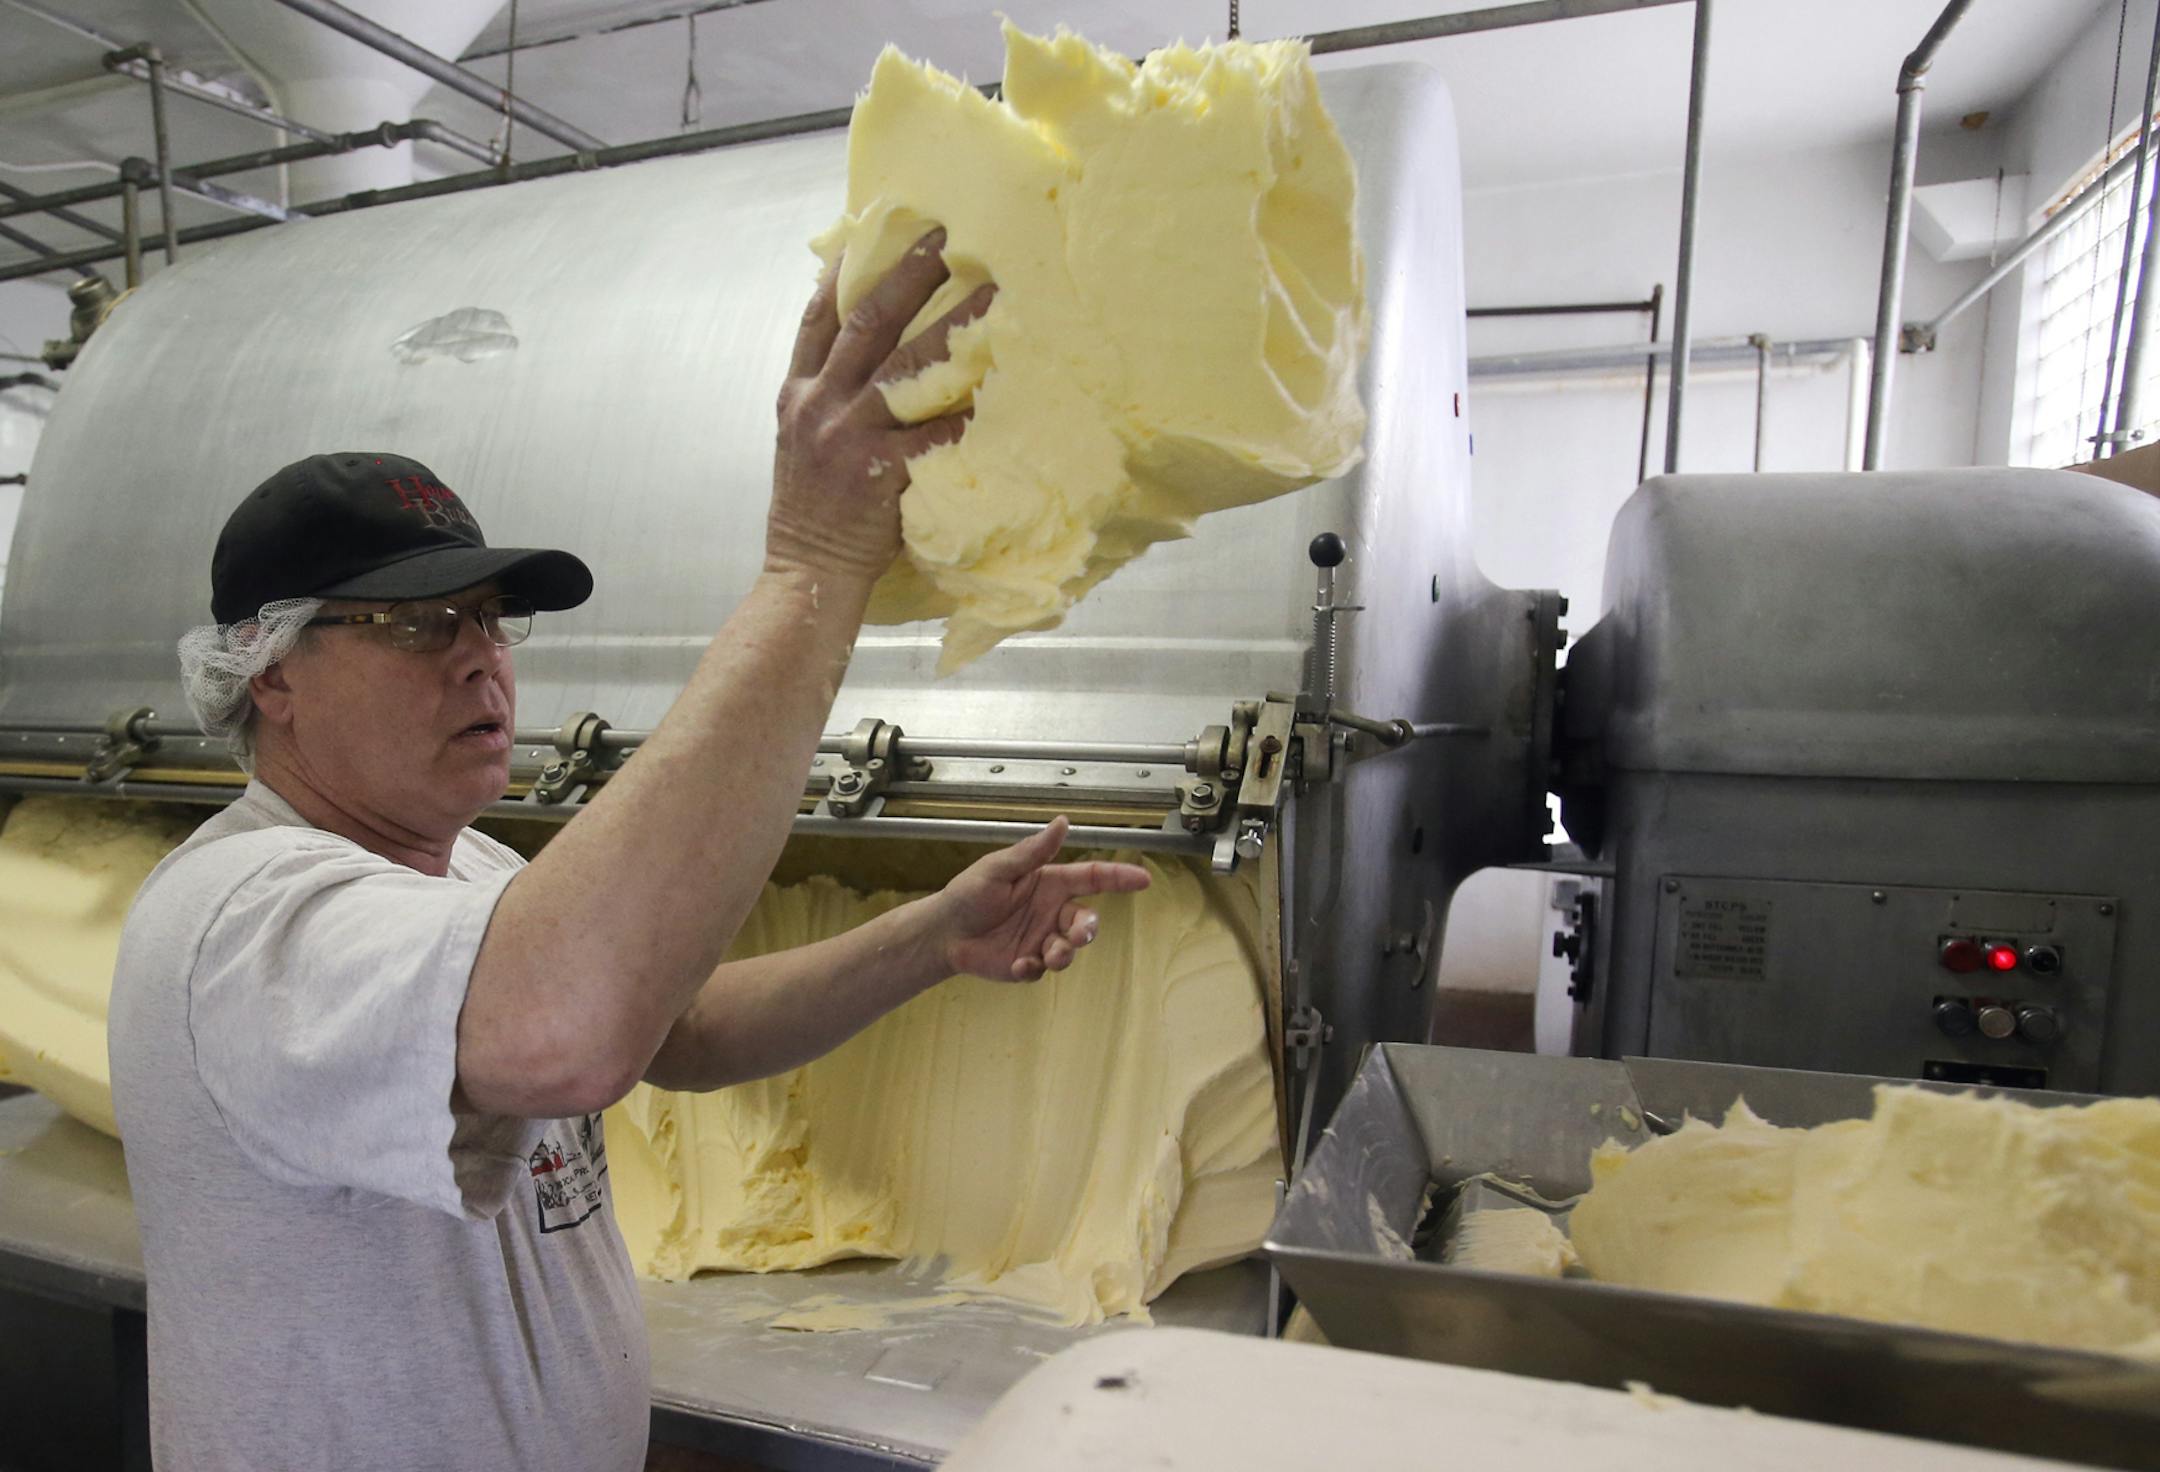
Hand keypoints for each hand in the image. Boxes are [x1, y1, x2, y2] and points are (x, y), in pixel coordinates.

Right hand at [766, 227, 995, 584]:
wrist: (808, 572)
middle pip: (867, 324)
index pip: (817, 318)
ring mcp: (848, 437)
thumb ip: (826, 395)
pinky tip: (998, 387)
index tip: (873, 228)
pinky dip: (964, 411)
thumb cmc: (814, 510)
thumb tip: (865, 353)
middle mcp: (819, 405)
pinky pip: (931, 434)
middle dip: (906, 275)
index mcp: (798, 393)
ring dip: (951, 325)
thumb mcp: (801, 440)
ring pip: (905, 367)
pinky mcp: (878, 473)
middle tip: (945, 236)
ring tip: (990, 294)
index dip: (844, 271)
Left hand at [929, 817, 1151, 981]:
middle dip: (1087, 931)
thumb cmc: (968, 894)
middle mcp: (1051, 911)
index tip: (1142, 879)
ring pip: (1069, 950)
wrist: (943, 932)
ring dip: (1063, 954)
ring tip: (1047, 956)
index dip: (1119, 877)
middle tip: (1077, 936)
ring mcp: (1041, 939)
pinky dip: (1033, 968)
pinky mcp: (1028, 963)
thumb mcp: (999, 868)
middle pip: (1085, 921)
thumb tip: (1062, 822)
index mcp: (1049, 884)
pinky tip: (1016, 965)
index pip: (1092, 878)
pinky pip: (1042, 969)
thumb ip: (1033, 851)